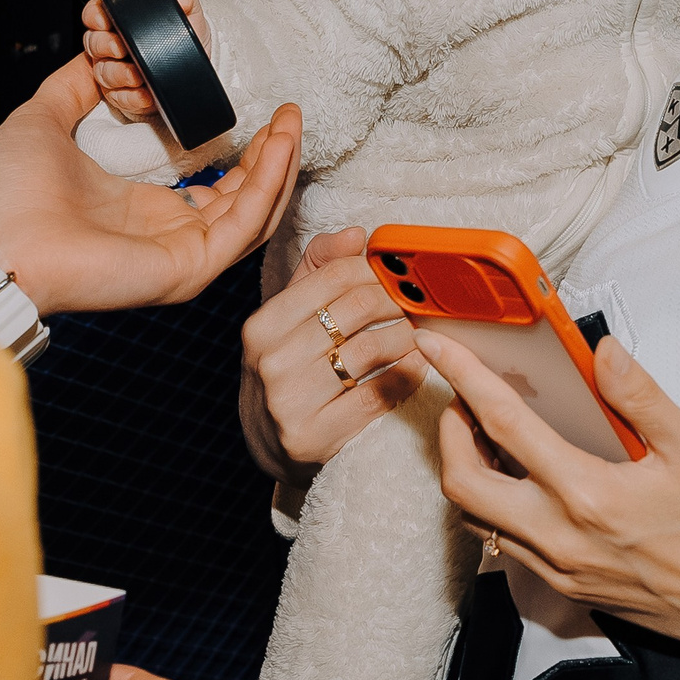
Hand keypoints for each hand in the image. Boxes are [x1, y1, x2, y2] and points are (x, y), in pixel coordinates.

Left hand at [0, 54, 297, 313]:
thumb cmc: (5, 196)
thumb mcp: (44, 119)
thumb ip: (72, 87)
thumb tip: (93, 55)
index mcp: (141, 211)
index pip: (213, 190)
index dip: (243, 154)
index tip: (259, 116)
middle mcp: (168, 238)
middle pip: (245, 203)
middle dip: (272, 157)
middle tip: (287, 115)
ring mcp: (181, 256)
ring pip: (254, 214)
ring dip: (279, 165)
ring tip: (290, 122)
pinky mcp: (187, 267)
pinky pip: (244, 224)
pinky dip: (267, 182)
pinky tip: (275, 143)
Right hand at [82, 0, 210, 118]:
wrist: (196, 68)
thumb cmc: (185, 35)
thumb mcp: (187, 9)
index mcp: (120, 19)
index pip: (94, 13)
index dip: (95, 16)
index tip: (104, 21)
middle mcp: (111, 43)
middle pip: (93, 42)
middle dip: (105, 45)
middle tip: (121, 48)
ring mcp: (114, 69)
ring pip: (103, 71)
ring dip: (119, 74)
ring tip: (137, 75)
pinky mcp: (122, 94)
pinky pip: (119, 97)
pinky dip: (132, 97)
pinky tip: (145, 94)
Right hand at [237, 228, 428, 484]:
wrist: (271, 444)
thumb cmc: (289, 369)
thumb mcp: (290, 316)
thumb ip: (319, 268)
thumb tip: (356, 235)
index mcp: (263, 324)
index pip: (335, 275)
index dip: (374, 271)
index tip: (392, 278)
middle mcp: (271, 361)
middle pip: (358, 307)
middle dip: (396, 301)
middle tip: (414, 305)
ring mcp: (291, 402)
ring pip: (373, 349)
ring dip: (407, 338)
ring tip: (416, 335)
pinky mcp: (316, 436)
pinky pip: (380, 394)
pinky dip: (408, 376)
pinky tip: (415, 368)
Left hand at [419, 328, 679, 679]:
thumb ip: (639, 395)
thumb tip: (601, 350)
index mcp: (587, 495)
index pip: (503, 425)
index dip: (463, 378)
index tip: (437, 344)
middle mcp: (559, 537)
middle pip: (462, 481)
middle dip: (450, 432)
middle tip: (463, 398)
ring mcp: (557, 569)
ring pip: (477, 518)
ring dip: (467, 471)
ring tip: (486, 433)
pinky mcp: (565, 589)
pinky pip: (504, 544)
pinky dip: (494, 505)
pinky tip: (521, 480)